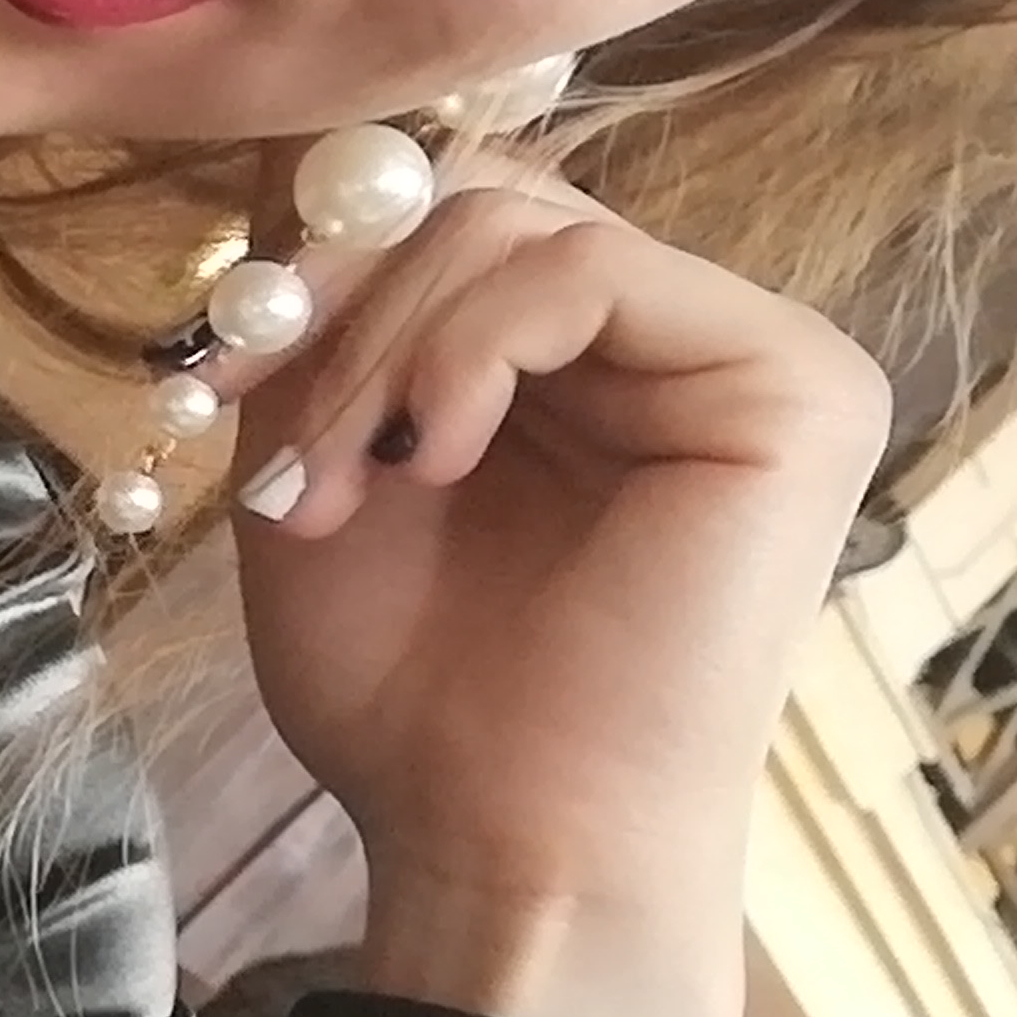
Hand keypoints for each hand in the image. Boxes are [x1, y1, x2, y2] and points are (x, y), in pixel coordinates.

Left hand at [221, 171, 889, 1016]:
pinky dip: (468, 349)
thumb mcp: (317, 460)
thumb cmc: (412, 686)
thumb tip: (297, 181)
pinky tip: (436, 458)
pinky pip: (587, 269)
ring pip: (515, 218)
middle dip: (341, 311)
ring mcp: (745, 353)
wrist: (496, 836)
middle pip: (474, 196)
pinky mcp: (795, 385)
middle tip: (291, 462)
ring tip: (349, 485)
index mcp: (573, 359)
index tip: (220, 376)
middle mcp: (673, 340)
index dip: (319, 263)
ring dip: (383, 347)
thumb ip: (324, 324)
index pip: (443, 212)